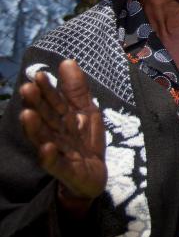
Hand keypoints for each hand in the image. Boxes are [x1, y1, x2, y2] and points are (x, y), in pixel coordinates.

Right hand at [19, 60, 105, 216]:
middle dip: (36, 104)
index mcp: (62, 119)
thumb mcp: (87, 111)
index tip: (38, 75)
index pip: (53, 102)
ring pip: (45, 138)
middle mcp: (56, 133)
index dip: (47, 90)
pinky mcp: (65, 170)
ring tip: (27, 115)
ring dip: (35, 128)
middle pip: (45, 118)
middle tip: (26, 89)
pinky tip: (46, 148)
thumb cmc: (86, 141)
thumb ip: (77, 89)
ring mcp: (59, 152)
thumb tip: (67, 60)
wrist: (94, 175)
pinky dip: (49, 156)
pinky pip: (56, 164)